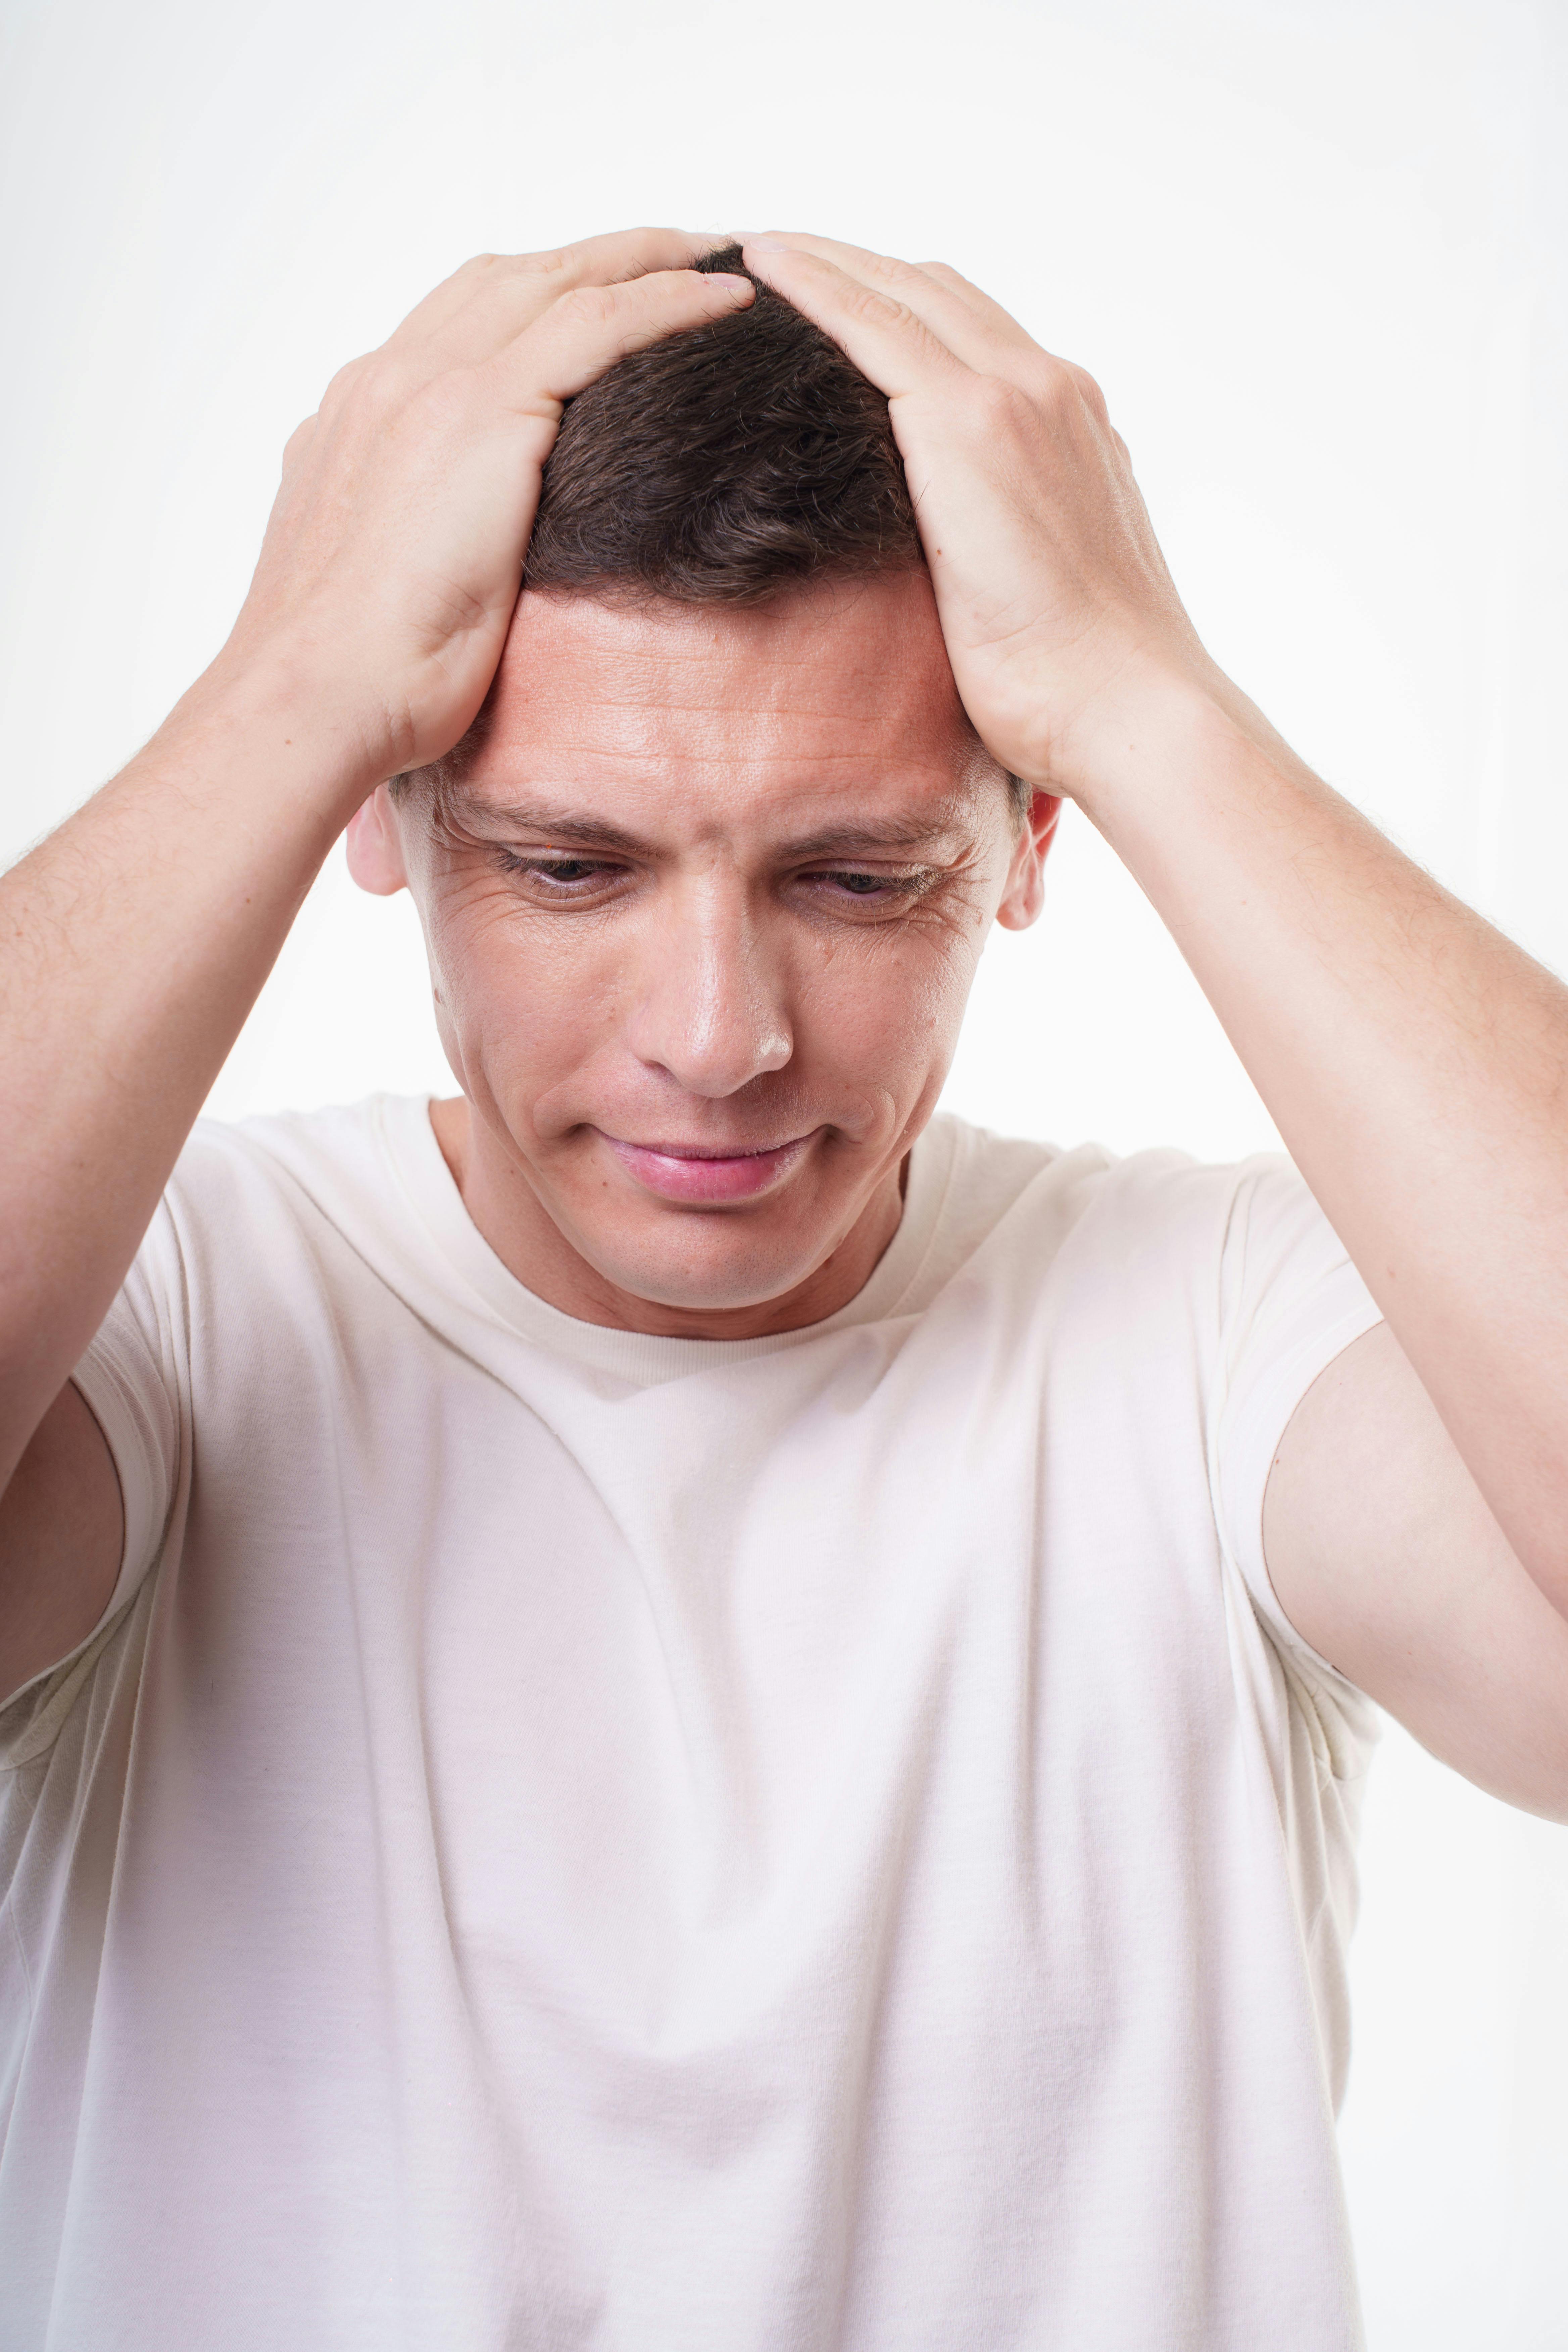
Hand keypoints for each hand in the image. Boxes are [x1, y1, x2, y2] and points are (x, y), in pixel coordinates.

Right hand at [215, 229, 753, 787]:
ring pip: (559, 279)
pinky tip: (728, 299)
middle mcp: (388, 380)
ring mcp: (430, 387)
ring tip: (719, 256)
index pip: (458, 323)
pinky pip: (598, 323)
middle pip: (511, 278)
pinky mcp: (481, 413)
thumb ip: (406, 541)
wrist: (315, 695)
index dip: (536, 297)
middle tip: (680, 250)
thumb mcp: (378, 586)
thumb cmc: (354, 678)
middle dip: (599, 254)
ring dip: (645, 257)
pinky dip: (666, 299)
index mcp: (358, 418)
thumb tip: (448, 564)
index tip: (599, 298)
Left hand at [739, 233, 1215, 803]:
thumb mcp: (1041, 586)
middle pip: (934, 291)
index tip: (833, 297)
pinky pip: (871, 325)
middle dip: (853, 264)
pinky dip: (814, 286)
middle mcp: (1051, 391)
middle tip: (771, 254)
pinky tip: (760, 265)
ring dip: (822, 259)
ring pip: (899, 291)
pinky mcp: (969, 425)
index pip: (973, 332)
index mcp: (1071, 426)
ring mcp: (1016, 397)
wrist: (1126, 710)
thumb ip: (1006, 542)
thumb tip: (957, 566)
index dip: (898, 303)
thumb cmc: (1080, 685)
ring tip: (748, 248)